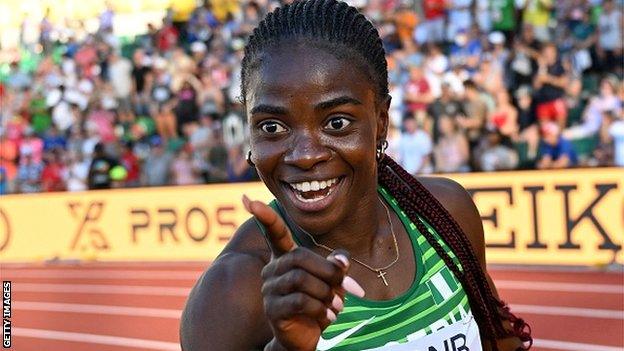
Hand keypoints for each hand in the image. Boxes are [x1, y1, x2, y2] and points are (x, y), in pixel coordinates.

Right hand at [242, 195, 364, 350]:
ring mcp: (269, 290)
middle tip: (344, 287)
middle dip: (327, 271)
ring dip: (326, 293)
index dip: (265, 216)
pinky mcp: (273, 310)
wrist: (307, 338)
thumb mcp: (332, 282)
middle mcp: (272, 270)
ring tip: (337, 307)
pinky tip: (327, 317)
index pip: (274, 232)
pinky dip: (319, 308)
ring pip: (301, 280)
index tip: (247, 199)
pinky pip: (299, 301)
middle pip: (300, 257)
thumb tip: (342, 261)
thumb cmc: (319, 304)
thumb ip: (337, 267)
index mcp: (285, 258)